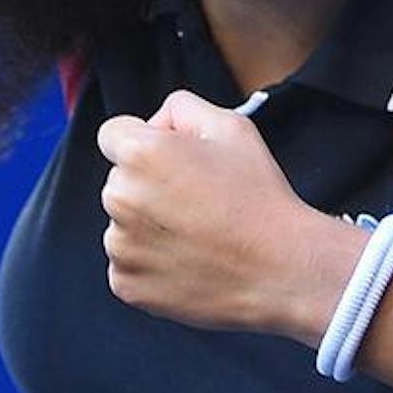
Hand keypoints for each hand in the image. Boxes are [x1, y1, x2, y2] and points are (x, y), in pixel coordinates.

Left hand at [99, 90, 352, 341]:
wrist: (279, 269)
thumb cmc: (259, 196)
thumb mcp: (232, 126)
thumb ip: (182, 108)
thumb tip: (155, 124)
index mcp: (141, 155)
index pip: (113, 134)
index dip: (144, 140)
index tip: (170, 159)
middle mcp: (120, 198)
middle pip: (119, 180)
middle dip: (147, 184)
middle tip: (196, 198)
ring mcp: (120, 246)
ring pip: (123, 223)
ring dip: (149, 225)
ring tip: (197, 233)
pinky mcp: (126, 284)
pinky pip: (128, 263)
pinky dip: (151, 262)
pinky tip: (189, 260)